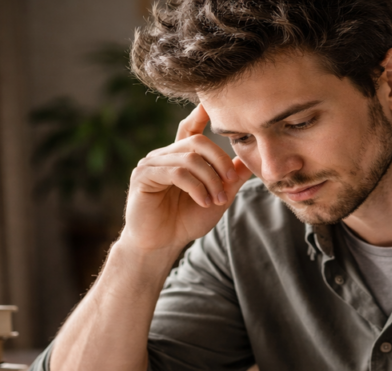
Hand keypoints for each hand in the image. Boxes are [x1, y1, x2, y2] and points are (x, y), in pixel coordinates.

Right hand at [119, 104, 253, 255]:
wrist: (162, 246)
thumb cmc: (185, 222)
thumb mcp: (217, 197)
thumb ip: (231, 178)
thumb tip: (248, 158)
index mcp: (179, 157)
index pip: (189, 129)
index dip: (200, 114)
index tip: (212, 103)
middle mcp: (163, 156)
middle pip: (197, 141)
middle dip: (219, 161)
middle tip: (230, 183)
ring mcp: (151, 164)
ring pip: (189, 158)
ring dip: (210, 180)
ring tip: (217, 200)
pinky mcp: (143, 177)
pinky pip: (176, 172)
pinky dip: (196, 187)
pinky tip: (204, 202)